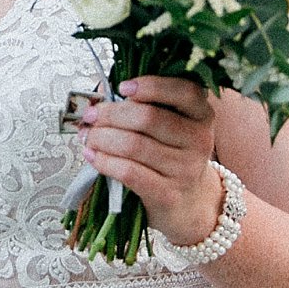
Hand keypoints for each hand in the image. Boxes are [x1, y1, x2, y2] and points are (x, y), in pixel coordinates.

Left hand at [77, 76, 222, 244]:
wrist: (186, 201)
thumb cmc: (169, 155)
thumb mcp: (169, 125)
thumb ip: (142, 104)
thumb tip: (100, 92)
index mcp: (201, 114)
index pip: (184, 91)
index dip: (151, 86)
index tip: (123, 88)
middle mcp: (199, 140)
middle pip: (149, 118)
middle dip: (111, 114)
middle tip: (90, 116)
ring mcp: (185, 169)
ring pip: (134, 145)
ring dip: (102, 138)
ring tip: (87, 136)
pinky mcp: (167, 193)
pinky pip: (129, 172)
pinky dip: (105, 161)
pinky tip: (93, 156)